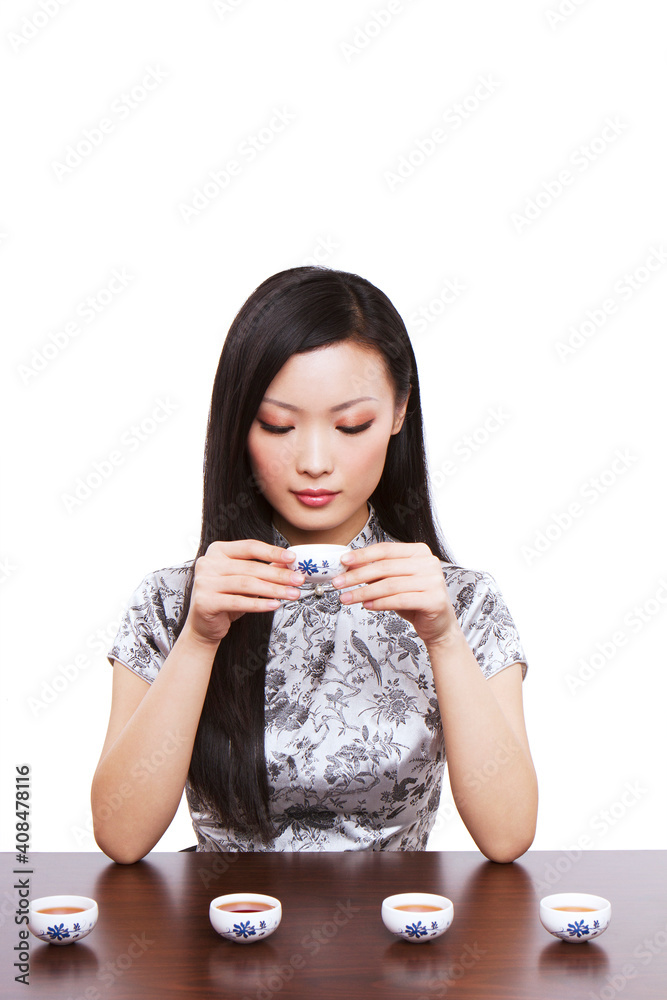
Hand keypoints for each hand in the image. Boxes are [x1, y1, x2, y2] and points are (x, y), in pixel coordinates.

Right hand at [185, 540, 304, 645]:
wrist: (204, 625)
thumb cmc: (226, 598)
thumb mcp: (246, 580)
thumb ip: (264, 568)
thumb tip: (288, 562)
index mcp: (217, 551)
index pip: (249, 547)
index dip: (272, 551)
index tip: (292, 558)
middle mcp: (208, 563)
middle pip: (251, 567)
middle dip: (279, 574)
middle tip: (298, 580)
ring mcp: (204, 582)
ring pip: (247, 584)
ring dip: (274, 589)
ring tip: (292, 594)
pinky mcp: (205, 601)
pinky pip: (238, 602)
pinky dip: (259, 604)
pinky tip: (275, 605)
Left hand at [331, 542, 459, 648]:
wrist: (438, 625)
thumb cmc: (415, 600)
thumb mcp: (393, 582)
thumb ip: (376, 572)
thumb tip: (349, 566)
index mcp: (419, 552)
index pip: (386, 550)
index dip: (363, 555)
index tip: (343, 561)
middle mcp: (428, 563)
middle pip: (385, 567)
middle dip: (357, 575)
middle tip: (338, 582)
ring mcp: (433, 581)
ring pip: (390, 585)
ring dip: (364, 592)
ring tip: (347, 598)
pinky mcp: (434, 600)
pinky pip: (399, 600)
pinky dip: (379, 603)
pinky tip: (366, 605)